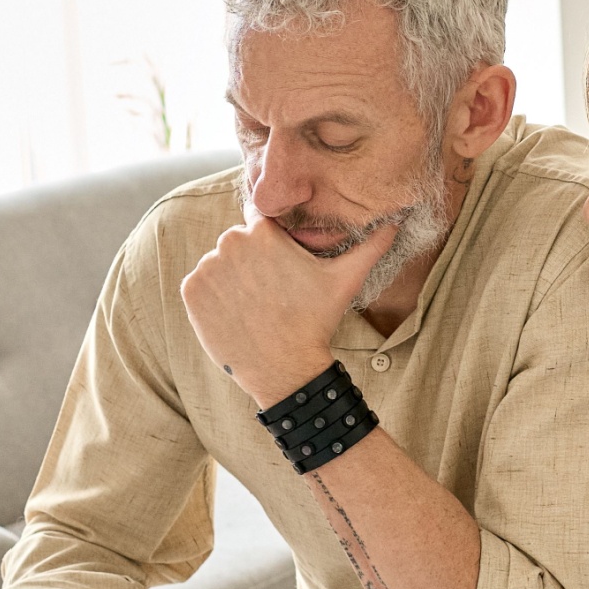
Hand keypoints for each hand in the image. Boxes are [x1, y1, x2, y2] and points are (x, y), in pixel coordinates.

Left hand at [182, 209, 399, 404]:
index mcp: (263, 232)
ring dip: (232, 279)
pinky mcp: (191, 291)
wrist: (284, 368)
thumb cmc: (315, 321)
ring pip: (219, 264)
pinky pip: (201, 285)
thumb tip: (397, 221)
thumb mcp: (346, 279)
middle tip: (272, 292)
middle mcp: (230, 243)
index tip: (280, 267)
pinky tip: (237, 314)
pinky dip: (214, 297)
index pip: (260, 220)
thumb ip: (370, 245)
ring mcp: (207, 267)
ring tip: (256, 306)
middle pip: (239, 243)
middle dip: (252, 262)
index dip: (271, 243)